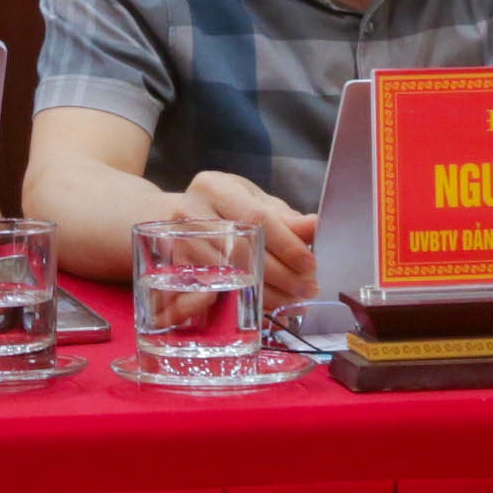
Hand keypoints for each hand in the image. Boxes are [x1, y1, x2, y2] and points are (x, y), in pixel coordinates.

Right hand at [176, 171, 318, 302]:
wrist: (181, 220)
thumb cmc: (226, 208)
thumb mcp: (255, 201)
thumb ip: (285, 217)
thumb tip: (315, 227)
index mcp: (213, 188)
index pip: (256, 218)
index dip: (286, 245)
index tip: (311, 264)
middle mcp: (189, 214)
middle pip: (243, 252)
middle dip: (282, 275)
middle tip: (309, 287)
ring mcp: (179, 245)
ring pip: (231, 277)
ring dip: (269, 293)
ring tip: (296, 299)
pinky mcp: (177, 272)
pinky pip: (218, 293)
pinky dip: (248, 302)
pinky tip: (270, 304)